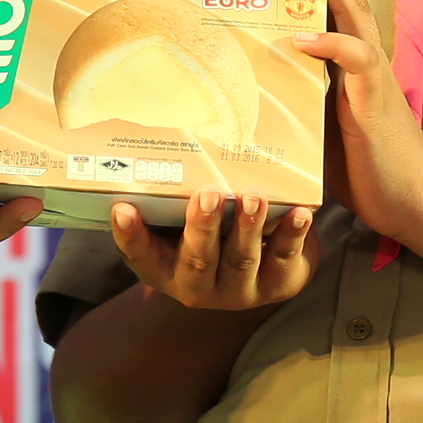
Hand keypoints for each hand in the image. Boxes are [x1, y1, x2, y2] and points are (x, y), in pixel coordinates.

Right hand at [106, 192, 318, 310]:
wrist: (263, 269)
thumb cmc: (212, 232)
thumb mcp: (183, 221)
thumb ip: (171, 196)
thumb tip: (164, 130)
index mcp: (164, 269)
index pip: (140, 256)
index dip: (130, 235)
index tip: (122, 208)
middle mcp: (197, 287)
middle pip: (196, 261)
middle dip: (202, 227)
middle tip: (207, 194)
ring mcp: (238, 291)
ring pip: (240, 260)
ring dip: (247, 227)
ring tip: (252, 197)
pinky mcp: (276, 285)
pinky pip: (283, 259)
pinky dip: (291, 235)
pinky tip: (299, 213)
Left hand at [290, 0, 422, 259]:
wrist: (411, 199)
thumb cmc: (365, 169)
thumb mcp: (319, 131)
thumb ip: (294, 107)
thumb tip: (243, 104)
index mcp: (347, 66)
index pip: (327, 13)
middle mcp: (361, 61)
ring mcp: (372, 75)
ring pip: (354, 12)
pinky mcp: (376, 97)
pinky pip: (359, 57)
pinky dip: (331, 43)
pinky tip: (301, 39)